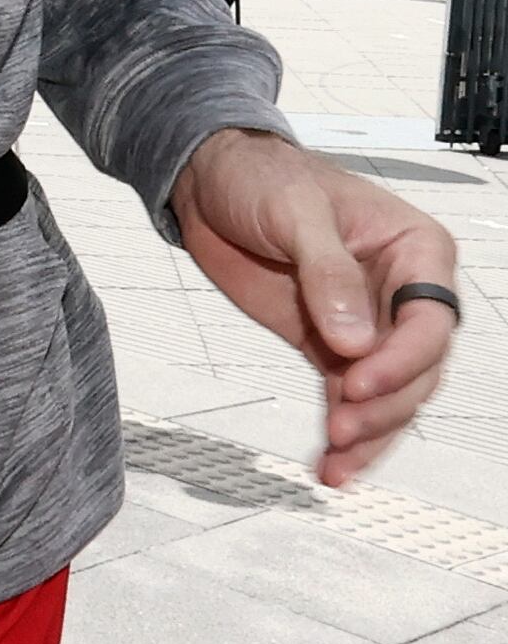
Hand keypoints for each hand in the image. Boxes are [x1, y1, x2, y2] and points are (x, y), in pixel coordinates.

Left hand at [173, 128, 458, 486]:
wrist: (212, 181)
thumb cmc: (262, 176)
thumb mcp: (295, 211)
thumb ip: (328, 273)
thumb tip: (357, 339)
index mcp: (414, 249)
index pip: (431, 319)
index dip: (402, 359)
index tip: (357, 381)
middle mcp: (400, 292)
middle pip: (418, 368)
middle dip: (385, 405)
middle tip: (340, 424)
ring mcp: (367, 324)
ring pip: (389, 395)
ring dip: (368, 434)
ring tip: (335, 465)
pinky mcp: (329, 346)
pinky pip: (347, 400)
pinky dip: (342, 435)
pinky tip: (330, 467)